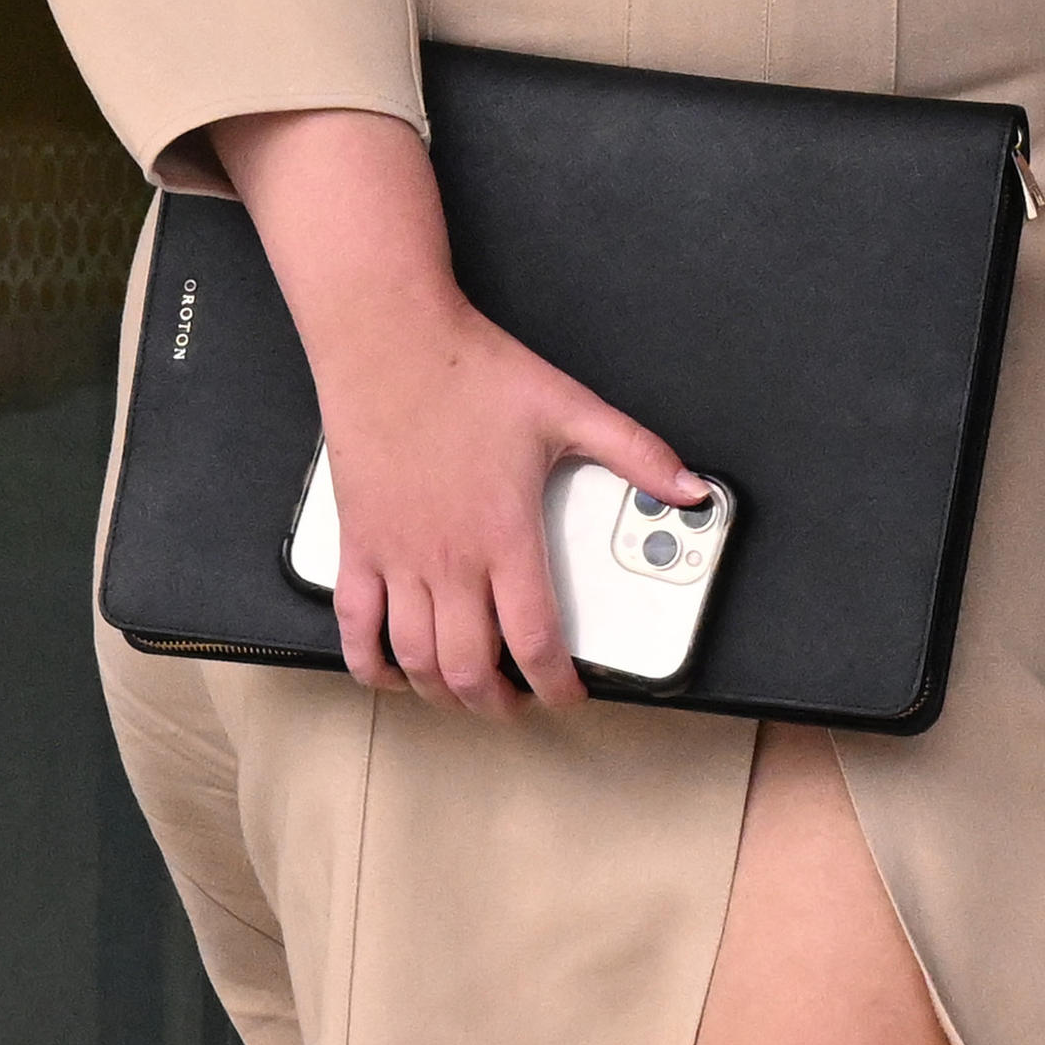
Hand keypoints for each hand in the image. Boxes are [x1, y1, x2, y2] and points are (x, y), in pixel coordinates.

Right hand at [310, 289, 701, 713]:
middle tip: (518, 702)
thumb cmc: (471, 372)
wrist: (390, 342)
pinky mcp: (357, 546)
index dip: (557, 685)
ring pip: (416, 660)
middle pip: (470, 668)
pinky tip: (389, 674)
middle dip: (499, 703)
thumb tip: (689, 487)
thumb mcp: (569, 407)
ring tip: (466, 694)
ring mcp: (398, 558)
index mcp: (505, 535)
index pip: (536, 641)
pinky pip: (354, 628)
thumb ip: (635, 453)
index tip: (569, 695)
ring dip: (442, 693)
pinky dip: (371, 666)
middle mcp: (450, 559)